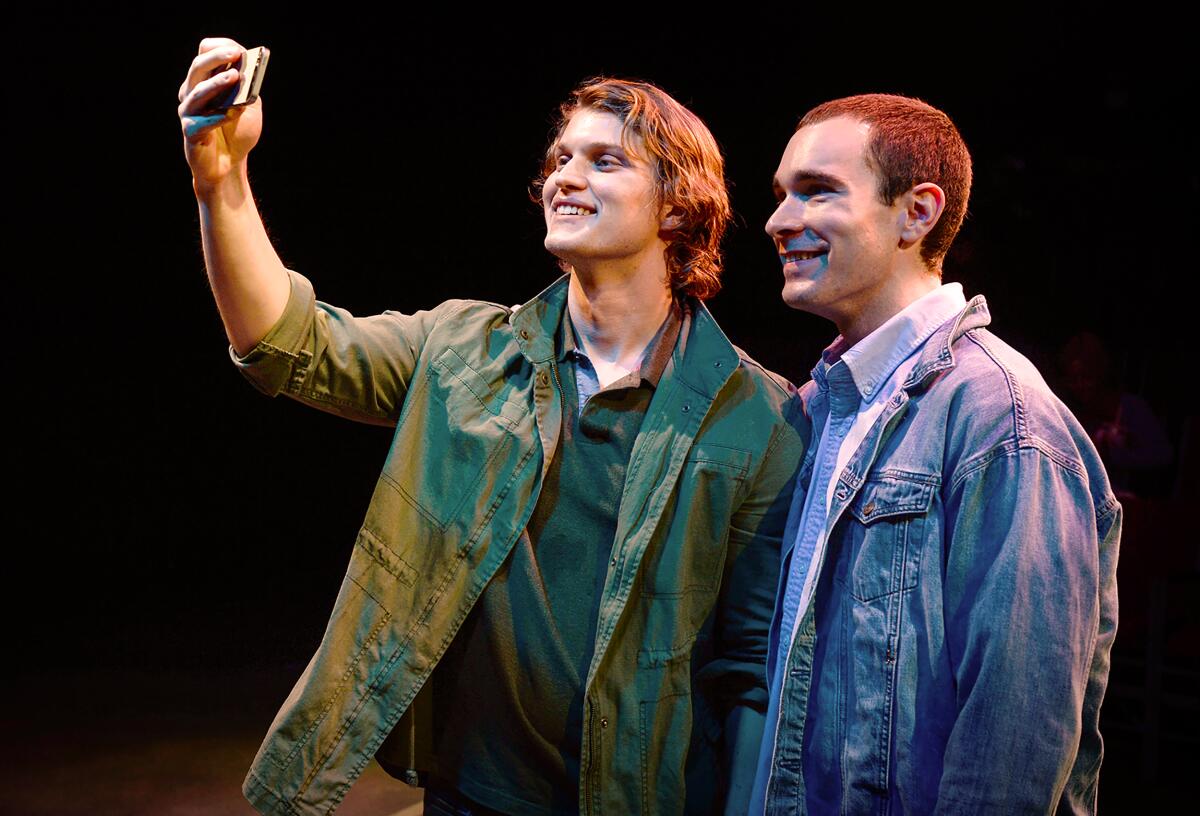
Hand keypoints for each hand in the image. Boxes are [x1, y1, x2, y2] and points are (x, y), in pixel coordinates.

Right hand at [177, 38, 263, 193]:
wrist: (229, 165)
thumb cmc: (237, 133)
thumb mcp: (249, 107)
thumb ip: (249, 90)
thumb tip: (248, 73)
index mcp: (204, 82)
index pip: (204, 55)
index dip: (220, 49)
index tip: (238, 50)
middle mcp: (192, 93)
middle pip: (197, 67)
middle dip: (217, 59)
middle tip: (235, 55)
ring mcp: (189, 112)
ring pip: (197, 92)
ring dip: (217, 83)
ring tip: (235, 77)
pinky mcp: (191, 132)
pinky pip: (202, 122)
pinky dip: (219, 116)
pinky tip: (232, 113)